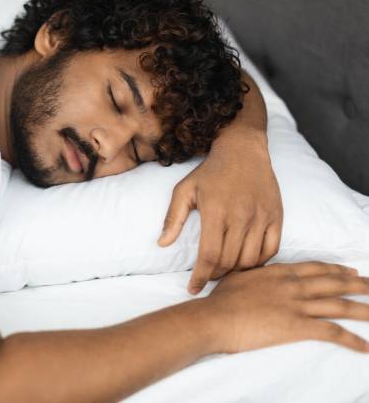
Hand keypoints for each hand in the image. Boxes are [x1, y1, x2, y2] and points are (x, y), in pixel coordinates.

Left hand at [157, 130, 282, 293]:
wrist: (243, 150)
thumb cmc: (210, 172)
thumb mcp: (184, 190)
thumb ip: (173, 218)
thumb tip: (162, 244)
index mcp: (216, 212)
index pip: (209, 256)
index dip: (201, 277)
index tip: (193, 289)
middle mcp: (241, 216)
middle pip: (230, 261)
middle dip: (216, 276)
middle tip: (207, 279)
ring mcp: (262, 217)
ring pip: (251, 260)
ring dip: (237, 272)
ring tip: (225, 272)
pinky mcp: (277, 217)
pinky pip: (271, 250)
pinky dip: (259, 262)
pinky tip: (246, 263)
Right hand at [202, 261, 368, 353]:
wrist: (214, 317)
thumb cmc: (220, 301)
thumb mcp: (238, 278)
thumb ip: (255, 276)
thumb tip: (256, 276)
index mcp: (279, 273)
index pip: (316, 268)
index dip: (337, 270)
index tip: (351, 271)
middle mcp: (293, 286)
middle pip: (335, 283)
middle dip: (359, 285)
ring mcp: (297, 305)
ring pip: (340, 305)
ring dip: (364, 309)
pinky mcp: (297, 326)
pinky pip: (332, 332)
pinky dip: (353, 340)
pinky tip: (366, 346)